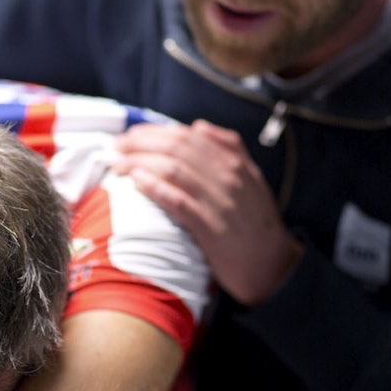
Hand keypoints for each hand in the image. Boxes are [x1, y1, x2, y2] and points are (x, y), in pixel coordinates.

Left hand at [113, 119, 302, 305]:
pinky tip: (136, 181)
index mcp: (234, 162)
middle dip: (141, 143)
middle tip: (115, 145)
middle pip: (176, 149)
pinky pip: (180, 202)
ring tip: (117, 162)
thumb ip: (228, 148)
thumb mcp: (249, 177)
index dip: (154, 132)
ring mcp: (220, 202)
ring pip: (174, 170)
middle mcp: (227, 176)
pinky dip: (156, 188)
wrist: (274, 265)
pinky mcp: (212, 229)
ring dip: (140, 162)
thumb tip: (198, 126)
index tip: (130, 134)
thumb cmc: (254, 221)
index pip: (187, 136)